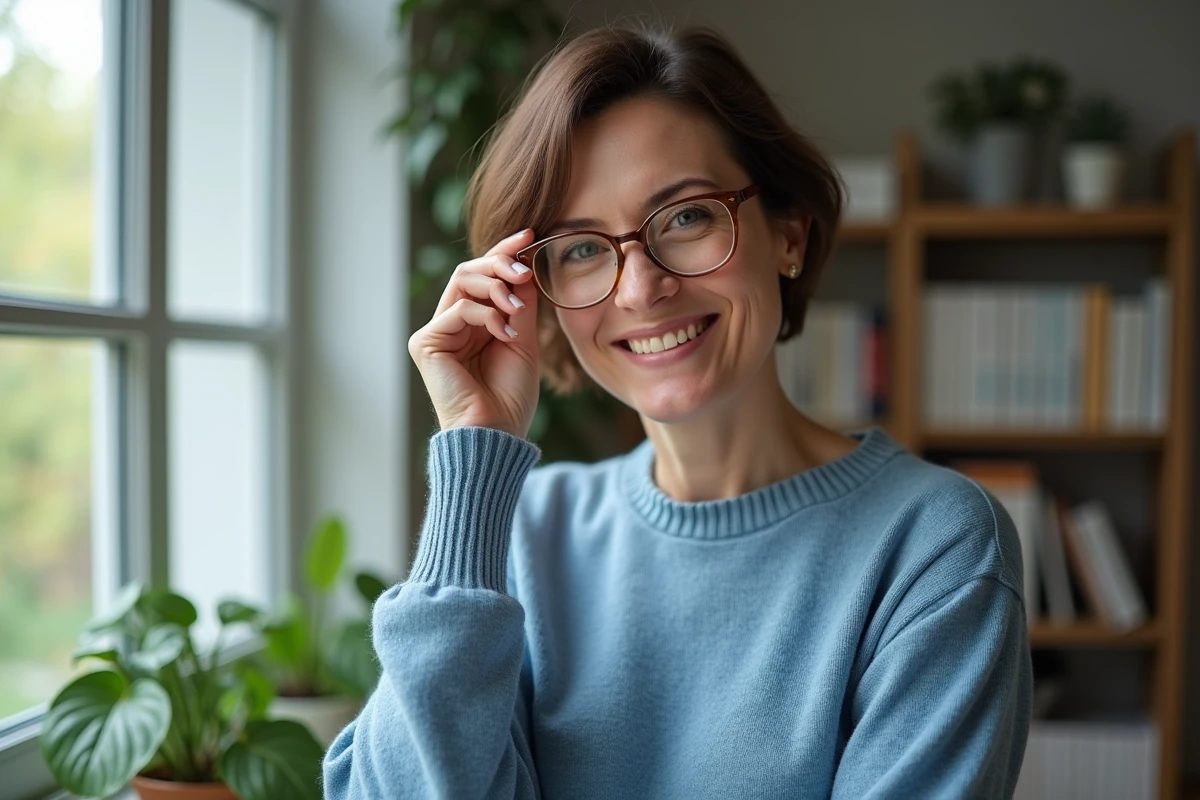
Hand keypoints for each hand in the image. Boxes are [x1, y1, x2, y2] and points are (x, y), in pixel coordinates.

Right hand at [408, 229, 540, 438]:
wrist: (497, 430)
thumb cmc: (510, 395)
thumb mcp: (523, 338)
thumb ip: (520, 302)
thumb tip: (524, 263)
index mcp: (472, 323)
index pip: (484, 276)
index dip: (505, 252)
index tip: (530, 236)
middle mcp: (450, 323)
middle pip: (469, 271)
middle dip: (500, 263)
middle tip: (524, 271)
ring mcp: (436, 332)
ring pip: (462, 281)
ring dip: (496, 287)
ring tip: (517, 308)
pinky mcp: (426, 342)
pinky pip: (458, 308)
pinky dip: (487, 314)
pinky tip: (504, 332)